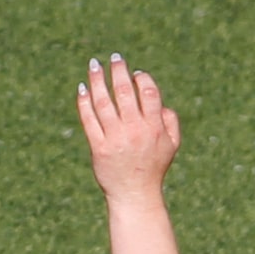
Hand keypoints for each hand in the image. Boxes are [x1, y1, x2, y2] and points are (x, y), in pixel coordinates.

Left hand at [77, 53, 179, 202]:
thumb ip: (171, 121)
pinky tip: (82, 88)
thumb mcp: (172, 145)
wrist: (134, 196)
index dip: (142, 79)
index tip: (135, 74)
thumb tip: (161, 101)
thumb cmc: (153, 168)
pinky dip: (84, 102)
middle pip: (124, 93)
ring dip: (98, 80)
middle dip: (118, 71)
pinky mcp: (99, 148)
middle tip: (114, 58)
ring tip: (94, 65)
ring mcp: (115, 139)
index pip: (148, 92)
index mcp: (154, 127)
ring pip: (104, 103)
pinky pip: (89, 120)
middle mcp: (134, 131)